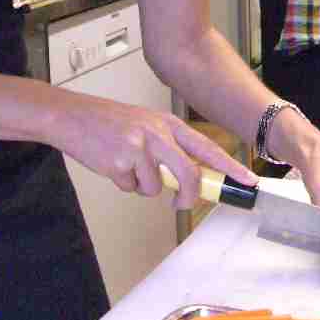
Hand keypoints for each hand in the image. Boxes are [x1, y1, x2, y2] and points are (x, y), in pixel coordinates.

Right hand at [56, 90, 257, 209]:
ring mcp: (139, 146)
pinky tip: (111, 164)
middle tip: (181, 202)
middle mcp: (157, 132)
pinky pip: (131, 187)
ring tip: (125, 165)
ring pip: (156, 186)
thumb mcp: (145, 125)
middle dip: (188, 194)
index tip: (248, 180)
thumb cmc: (107, 122)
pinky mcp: (121, 160)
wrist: (71, 116)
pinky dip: (122, 183)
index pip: (207, 147)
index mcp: (167, 123)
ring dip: (141, 185)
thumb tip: (187, 176)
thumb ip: (167, 146)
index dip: (230, 166)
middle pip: (189, 172)